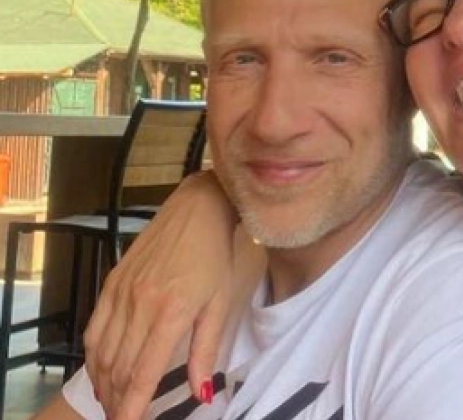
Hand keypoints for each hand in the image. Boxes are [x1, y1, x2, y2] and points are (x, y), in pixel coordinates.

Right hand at [83, 171, 252, 419]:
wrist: (196, 211)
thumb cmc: (215, 258)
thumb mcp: (220, 304)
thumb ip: (206, 351)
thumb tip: (202, 393)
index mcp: (170, 312)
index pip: (143, 372)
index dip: (133, 405)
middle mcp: (140, 304)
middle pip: (119, 367)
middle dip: (118, 400)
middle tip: (121, 419)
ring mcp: (122, 292)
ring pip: (102, 351)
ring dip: (104, 382)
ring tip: (111, 403)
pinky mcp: (112, 282)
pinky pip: (95, 328)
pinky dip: (94, 355)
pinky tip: (102, 370)